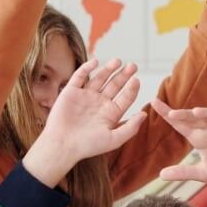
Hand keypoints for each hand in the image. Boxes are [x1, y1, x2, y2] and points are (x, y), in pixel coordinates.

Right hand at [23, 60, 143, 186]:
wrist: (62, 145)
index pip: (125, 97)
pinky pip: (80, 76)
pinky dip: (87, 68)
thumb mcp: (114, 139)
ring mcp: (85, 96)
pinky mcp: (71, 92)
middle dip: (124, 75)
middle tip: (133, 66)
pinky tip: (96, 61)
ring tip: (118, 61)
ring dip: (109, 69)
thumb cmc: (88, 146)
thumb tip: (145, 114)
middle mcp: (99, 103)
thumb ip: (131, 128)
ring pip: (99, 78)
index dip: (132, 88)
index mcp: (110, 113)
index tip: (137, 80)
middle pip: (115, 85)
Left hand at [152, 101, 206, 190]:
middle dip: (184, 114)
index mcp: (199, 137)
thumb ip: (184, 172)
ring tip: (198, 112)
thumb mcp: (204, 173)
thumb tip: (160, 175)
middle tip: (172, 113)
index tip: (153, 102)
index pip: (180, 123)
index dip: (167, 113)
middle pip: (195, 118)